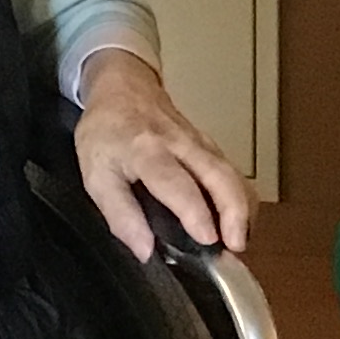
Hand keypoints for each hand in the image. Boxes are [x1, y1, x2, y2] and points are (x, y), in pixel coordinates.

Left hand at [74, 50, 250, 257]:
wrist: (123, 87)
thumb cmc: (107, 133)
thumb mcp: (96, 175)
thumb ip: (120, 214)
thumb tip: (145, 251)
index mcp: (147, 152)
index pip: (178, 184)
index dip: (195, 212)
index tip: (208, 239)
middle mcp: (181, 145)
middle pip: (220, 175)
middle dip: (235, 211)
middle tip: (237, 245)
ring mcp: (201, 143)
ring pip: (232, 174)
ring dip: (243, 208)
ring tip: (241, 240)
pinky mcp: (211, 147)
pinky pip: (232, 173)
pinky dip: (241, 199)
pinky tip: (238, 222)